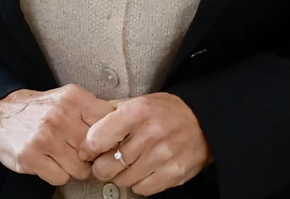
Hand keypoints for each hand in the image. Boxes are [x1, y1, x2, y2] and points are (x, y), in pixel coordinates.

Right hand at [0, 86, 115, 185]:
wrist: (0, 113)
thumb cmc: (39, 109)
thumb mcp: (68, 98)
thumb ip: (92, 110)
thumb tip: (122, 128)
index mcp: (73, 98)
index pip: (108, 123)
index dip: (110, 137)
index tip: (107, 142)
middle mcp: (59, 116)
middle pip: (95, 150)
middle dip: (92, 156)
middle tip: (83, 153)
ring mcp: (44, 138)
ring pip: (80, 168)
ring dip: (75, 167)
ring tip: (64, 156)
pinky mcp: (30, 158)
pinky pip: (60, 177)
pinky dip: (58, 174)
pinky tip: (51, 162)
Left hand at [81, 92, 211, 194]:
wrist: (204, 121)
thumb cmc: (168, 111)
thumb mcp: (139, 101)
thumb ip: (111, 111)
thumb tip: (85, 124)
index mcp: (137, 112)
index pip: (96, 139)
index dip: (88, 148)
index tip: (89, 151)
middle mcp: (150, 134)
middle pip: (106, 166)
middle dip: (103, 166)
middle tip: (109, 160)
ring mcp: (162, 156)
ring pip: (122, 180)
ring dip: (123, 175)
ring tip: (132, 162)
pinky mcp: (173, 173)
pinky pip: (142, 189)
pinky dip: (140, 183)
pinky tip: (145, 169)